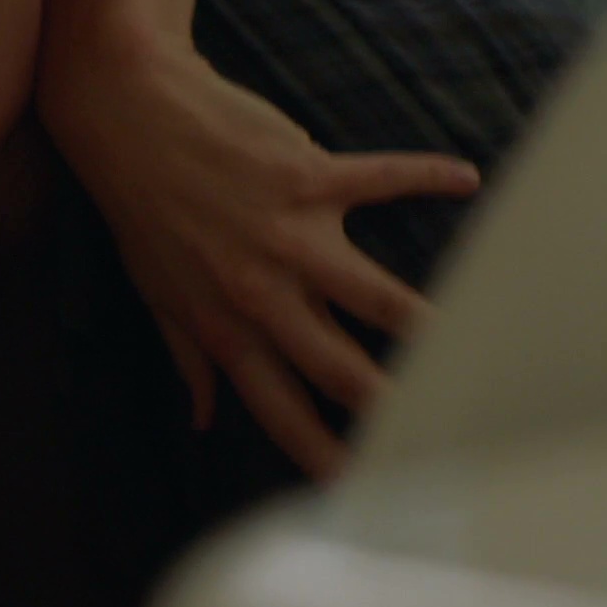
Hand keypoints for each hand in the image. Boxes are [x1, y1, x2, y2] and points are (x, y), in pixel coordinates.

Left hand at [42, 38, 479, 479]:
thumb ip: (188, 360)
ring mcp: (288, 236)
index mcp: (225, 327)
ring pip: (372, 292)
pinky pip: (383, 179)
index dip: (318, 451)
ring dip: (424, 318)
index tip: (357, 485)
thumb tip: (199, 418)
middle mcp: (260, 292)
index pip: (278, 406)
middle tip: (438, 432)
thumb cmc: (142, 211)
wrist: (130, 121)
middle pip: (337, 365)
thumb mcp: (157, 296)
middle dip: (389, 405)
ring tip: (477, 338)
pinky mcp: (309, 176)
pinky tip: (468, 180)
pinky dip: (426, 177)